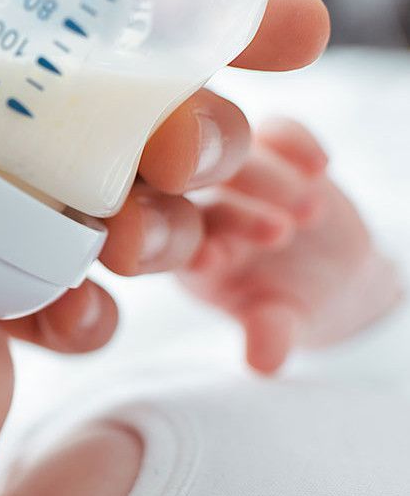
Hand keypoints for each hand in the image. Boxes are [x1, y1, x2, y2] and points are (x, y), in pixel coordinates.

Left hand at [0, 0, 329, 354]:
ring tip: (128, 244)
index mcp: (14, 30)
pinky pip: (36, 308)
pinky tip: (62, 316)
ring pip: (119, 231)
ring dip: (153, 242)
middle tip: (186, 152)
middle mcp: (26, 120)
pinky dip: (67, 319)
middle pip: (162, 134)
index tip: (287, 30)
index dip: (235, 22)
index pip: (147, 20)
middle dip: (205, 144)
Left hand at [177, 119, 402, 374]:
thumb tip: (266, 363)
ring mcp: (230, 174)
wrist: (328, 274)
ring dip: (268, 181)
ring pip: (230, 158)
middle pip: (192, 193)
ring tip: (309, 216)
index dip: (187, 248)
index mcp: (178, 250)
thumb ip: (269, 334)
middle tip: (278, 237)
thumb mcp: (279, 321)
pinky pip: (273, 132)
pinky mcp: (270, 149)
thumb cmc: (284, 302)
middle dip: (234, 212)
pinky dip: (294, 143)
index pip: (167, 242)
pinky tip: (320, 168)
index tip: (215, 261)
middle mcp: (195, 206)